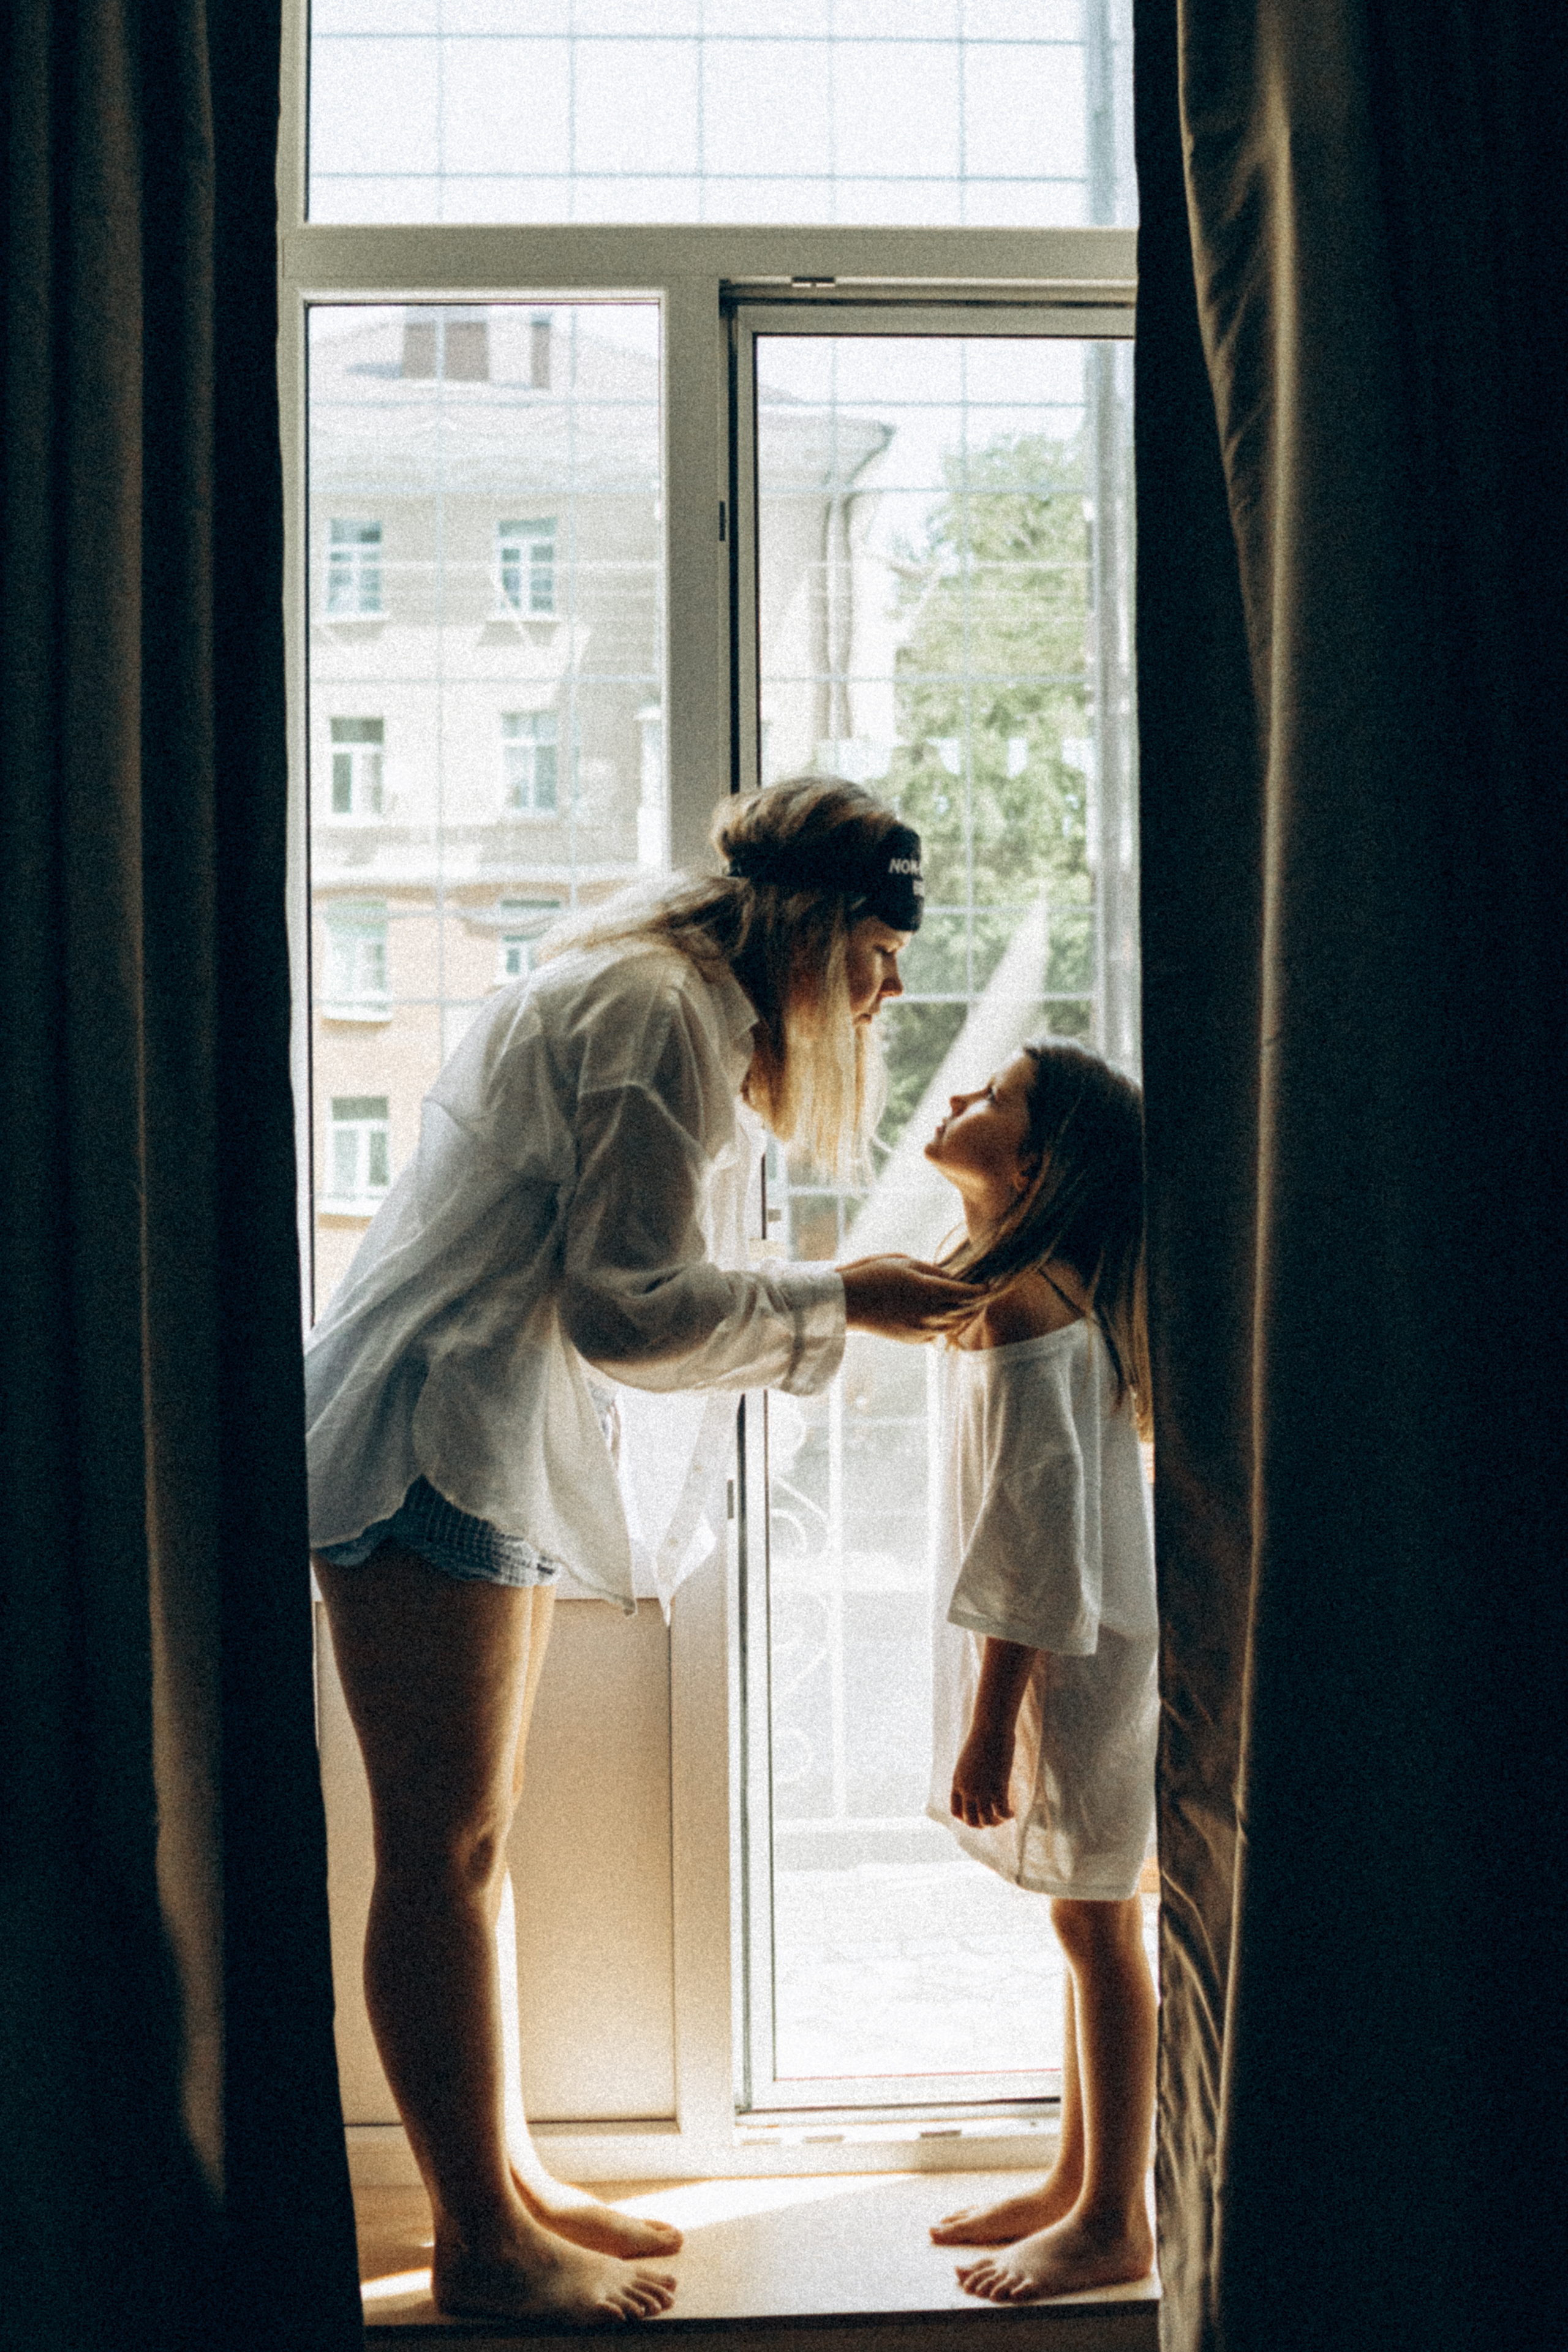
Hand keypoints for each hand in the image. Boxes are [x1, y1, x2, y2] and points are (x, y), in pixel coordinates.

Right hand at [839, 1254, 980, 1339]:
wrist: (848, 1302)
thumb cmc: (874, 1275)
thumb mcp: (905, 1263)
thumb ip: (933, 1271)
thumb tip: (952, 1279)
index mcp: (928, 1290)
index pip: (966, 1293)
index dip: (980, 1289)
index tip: (989, 1285)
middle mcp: (928, 1313)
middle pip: (964, 1312)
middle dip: (977, 1304)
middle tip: (984, 1296)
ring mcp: (921, 1329)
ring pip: (954, 1325)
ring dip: (965, 1316)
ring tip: (970, 1306)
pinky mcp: (914, 1339)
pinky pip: (939, 1333)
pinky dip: (947, 1326)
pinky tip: (947, 1317)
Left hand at [950, 1724, 1015, 1829]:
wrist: (990, 1728)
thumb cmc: (982, 1739)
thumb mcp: (970, 1759)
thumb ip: (971, 1774)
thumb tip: (979, 1781)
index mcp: (957, 1782)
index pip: (956, 1812)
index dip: (966, 1819)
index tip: (978, 1816)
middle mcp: (967, 1789)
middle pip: (971, 1820)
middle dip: (982, 1825)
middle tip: (993, 1820)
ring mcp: (982, 1789)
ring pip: (987, 1820)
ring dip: (996, 1822)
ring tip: (1004, 1817)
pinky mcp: (997, 1787)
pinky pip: (1002, 1812)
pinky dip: (1008, 1816)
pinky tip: (1013, 1813)